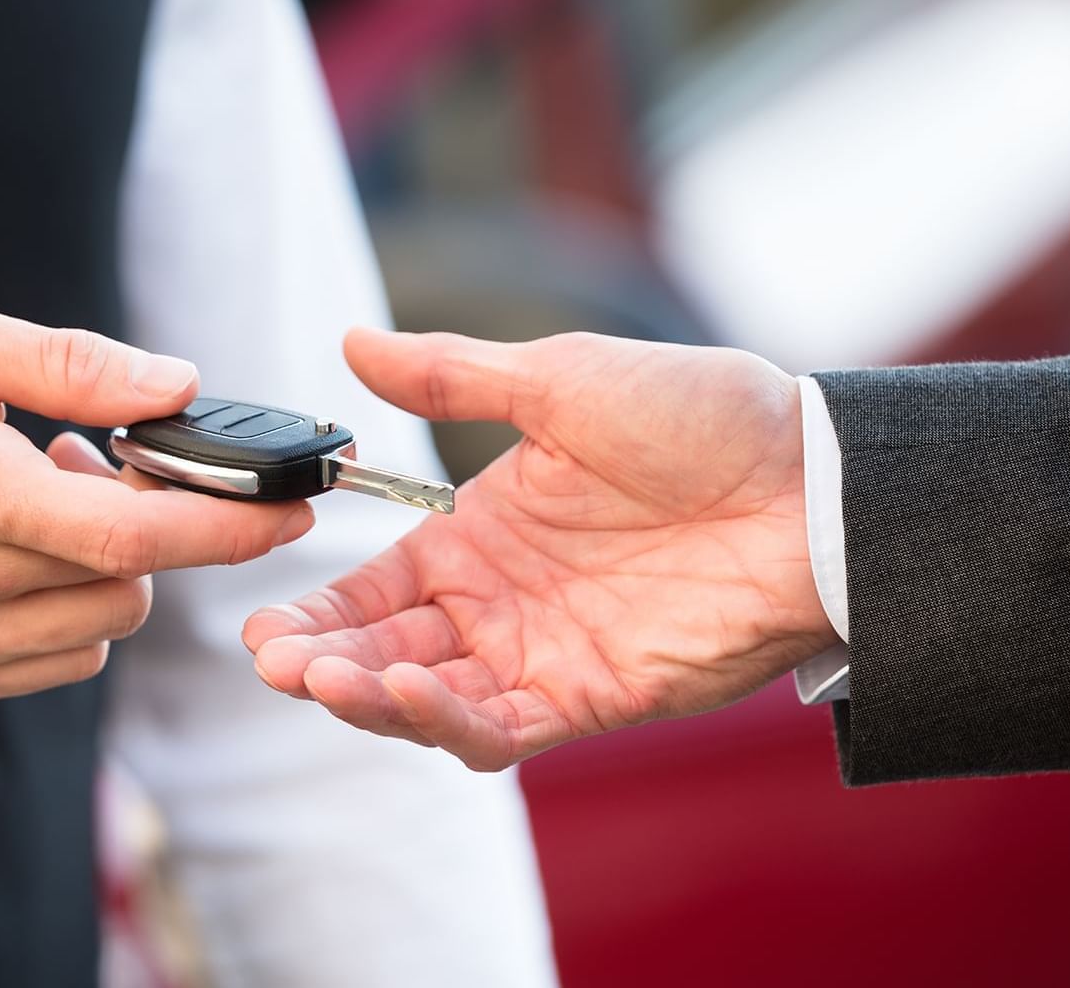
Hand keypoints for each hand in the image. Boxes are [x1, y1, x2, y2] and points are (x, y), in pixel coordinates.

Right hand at [0, 296, 312, 703]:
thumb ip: (68, 364)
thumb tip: (177, 384)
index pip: (139, 532)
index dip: (233, 525)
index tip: (295, 507)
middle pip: (132, 582)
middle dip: (150, 522)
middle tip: (92, 459)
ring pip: (101, 625)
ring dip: (104, 566)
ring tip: (36, 501)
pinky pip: (55, 659)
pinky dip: (65, 608)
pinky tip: (12, 553)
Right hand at [243, 328, 834, 769]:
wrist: (813, 481)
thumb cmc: (701, 417)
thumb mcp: (562, 380)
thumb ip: (453, 378)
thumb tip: (351, 341)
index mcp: (480, 535)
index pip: (372, 587)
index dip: (313, 608)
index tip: (256, 616)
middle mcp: (499, 605)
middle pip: (383, 649)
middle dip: (319, 659)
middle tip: (272, 657)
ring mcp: (541, 655)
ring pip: (427, 700)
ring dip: (367, 695)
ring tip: (321, 676)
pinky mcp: (591, 698)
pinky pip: (499, 729)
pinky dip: (444, 718)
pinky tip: (405, 687)